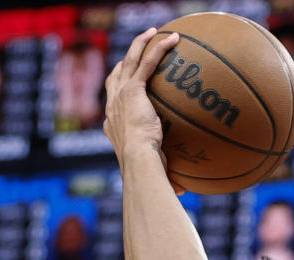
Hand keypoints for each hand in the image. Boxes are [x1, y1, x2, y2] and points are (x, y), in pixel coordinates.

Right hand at [104, 27, 179, 165]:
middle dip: (125, 60)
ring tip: (153, 32)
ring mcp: (121, 95)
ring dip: (140, 43)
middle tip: (136, 50)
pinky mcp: (134, 89)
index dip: (118, 91)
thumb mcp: (155, 173)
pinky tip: (172, 38)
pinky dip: (158, 48)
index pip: (113, 102)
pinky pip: (147, 62)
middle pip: (115, 75)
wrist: (138, 162)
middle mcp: (113, 107)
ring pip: (128, 60)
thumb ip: (167, 177)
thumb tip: (181, 193)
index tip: (127, 86)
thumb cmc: (144, 174)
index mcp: (112, 125)